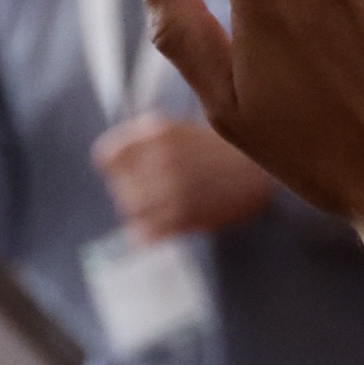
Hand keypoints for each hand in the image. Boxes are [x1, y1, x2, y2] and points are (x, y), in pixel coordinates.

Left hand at [91, 113, 272, 242]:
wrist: (259, 172)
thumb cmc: (219, 150)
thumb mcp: (181, 130)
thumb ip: (146, 141)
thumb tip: (103, 161)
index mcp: (158, 132)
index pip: (108, 157)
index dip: (114, 168)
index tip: (126, 174)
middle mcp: (162, 158)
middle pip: (119, 187)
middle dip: (129, 193)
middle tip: (150, 196)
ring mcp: (173, 188)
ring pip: (131, 210)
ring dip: (140, 214)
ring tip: (157, 212)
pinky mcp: (185, 215)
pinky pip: (147, 232)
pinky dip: (148, 234)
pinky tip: (160, 229)